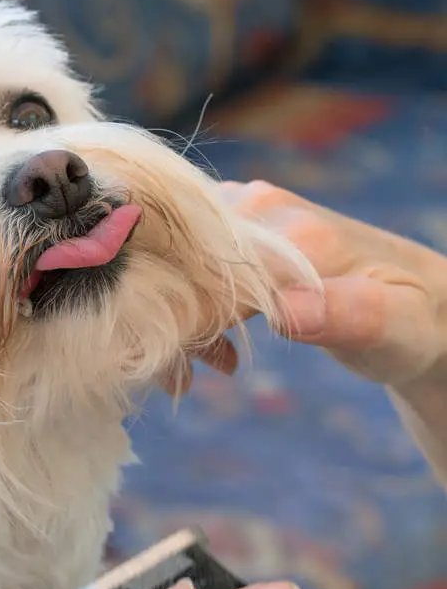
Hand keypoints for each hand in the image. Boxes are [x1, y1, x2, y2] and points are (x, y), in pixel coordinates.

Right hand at [190, 180, 446, 387]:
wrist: (417, 293)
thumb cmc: (410, 319)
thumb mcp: (397, 328)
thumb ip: (348, 314)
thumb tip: (289, 313)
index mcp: (295, 232)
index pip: (207, 279)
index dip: (186, 328)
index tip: (190, 375)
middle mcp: (259, 207)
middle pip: (179, 267)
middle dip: (171, 326)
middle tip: (188, 381)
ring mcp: (241, 208)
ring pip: (173, 263)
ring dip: (174, 319)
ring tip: (205, 367)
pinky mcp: (230, 219)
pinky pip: (182, 259)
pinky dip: (181, 305)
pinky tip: (210, 343)